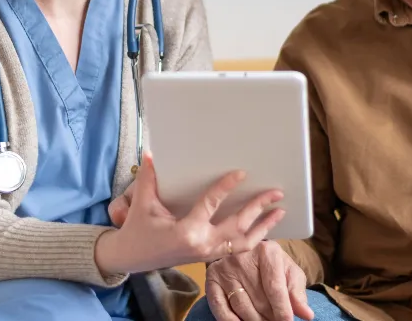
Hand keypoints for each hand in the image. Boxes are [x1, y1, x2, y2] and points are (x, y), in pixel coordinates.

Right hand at [95, 152, 285, 275]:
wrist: (131, 258)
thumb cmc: (137, 230)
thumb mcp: (143, 204)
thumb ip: (150, 179)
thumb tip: (151, 153)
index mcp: (186, 231)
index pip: (211, 205)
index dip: (226, 187)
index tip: (242, 173)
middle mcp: (202, 245)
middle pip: (238, 226)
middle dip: (259, 208)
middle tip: (276, 192)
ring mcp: (207, 254)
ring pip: (243, 242)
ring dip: (264, 226)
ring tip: (280, 211)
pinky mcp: (208, 257)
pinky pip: (237, 249)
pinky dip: (254, 238)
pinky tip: (265, 227)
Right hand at [205, 241, 312, 320]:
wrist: (244, 251)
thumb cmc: (271, 264)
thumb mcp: (288, 272)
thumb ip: (297, 293)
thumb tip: (307, 315)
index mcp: (267, 252)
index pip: (275, 288)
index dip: (282, 310)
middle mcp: (242, 257)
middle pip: (259, 301)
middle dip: (270, 318)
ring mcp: (224, 269)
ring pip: (242, 307)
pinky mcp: (211, 279)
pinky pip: (220, 309)